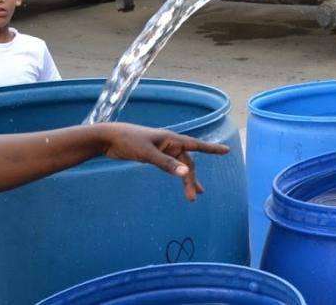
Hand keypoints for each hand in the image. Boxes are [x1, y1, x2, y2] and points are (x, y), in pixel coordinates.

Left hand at [100, 123, 229, 200]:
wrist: (108, 138)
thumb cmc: (128, 142)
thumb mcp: (148, 154)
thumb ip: (167, 164)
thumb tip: (186, 173)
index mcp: (172, 140)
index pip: (197, 145)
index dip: (212, 149)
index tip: (227, 151)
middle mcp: (170, 144)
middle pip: (188, 163)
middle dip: (192, 180)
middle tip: (194, 197)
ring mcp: (163, 150)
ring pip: (180, 166)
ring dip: (186, 180)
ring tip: (193, 196)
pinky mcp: (154, 155)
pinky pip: (171, 166)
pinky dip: (177, 174)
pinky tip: (180, 179)